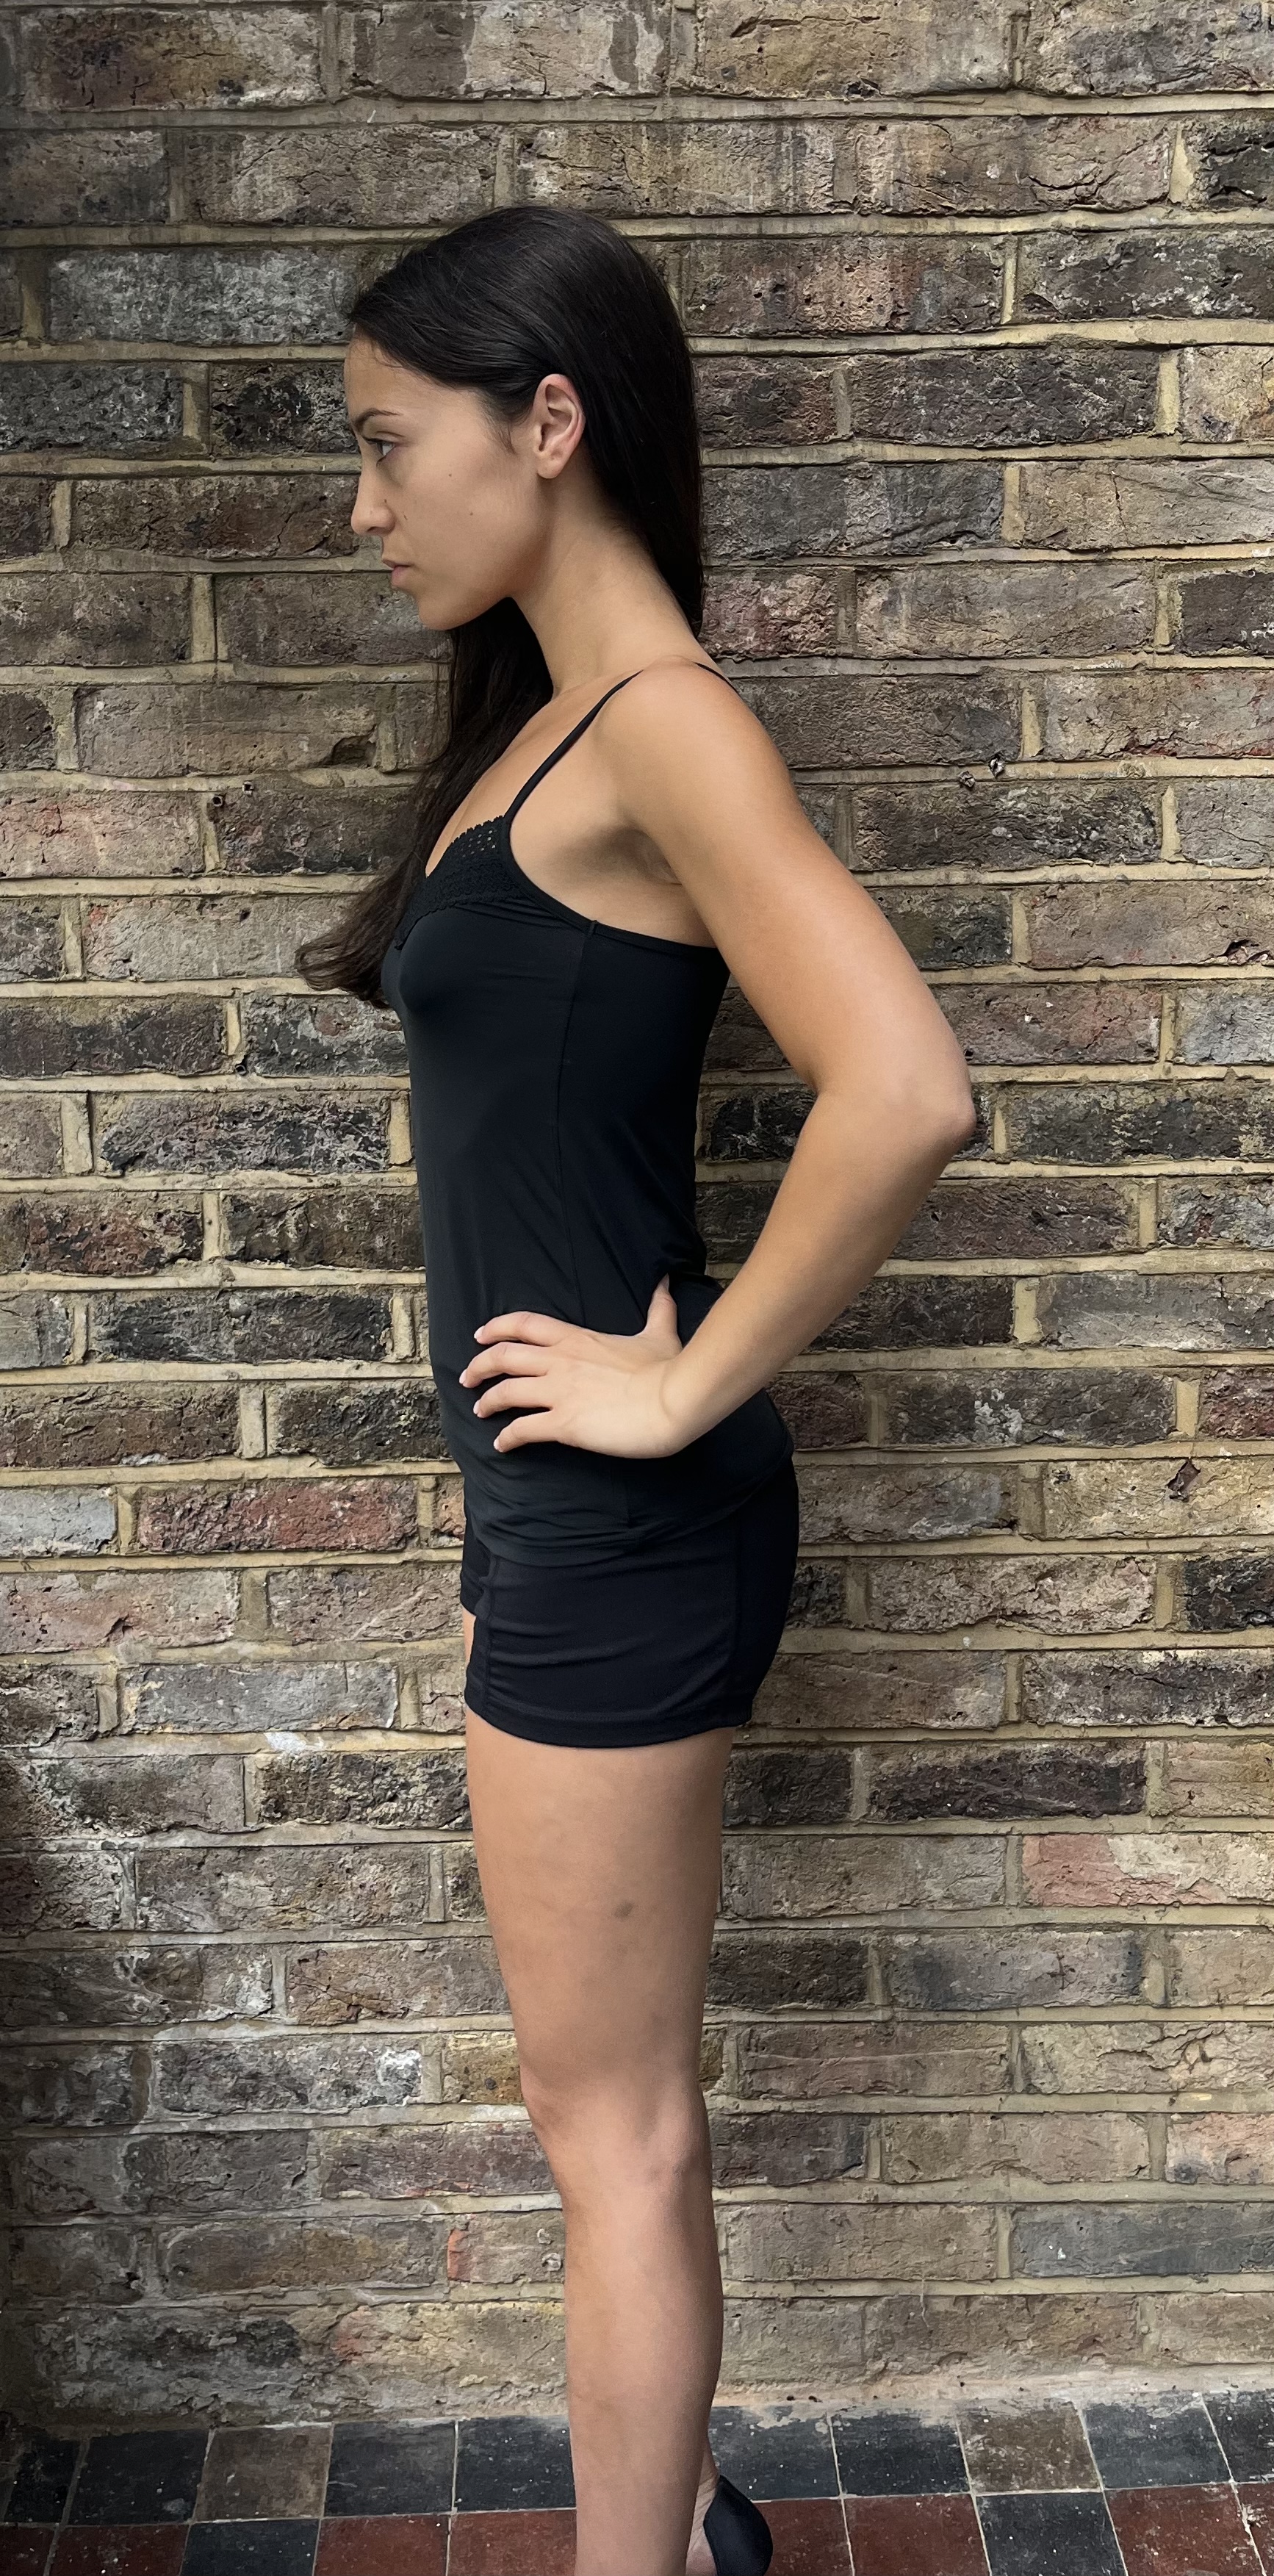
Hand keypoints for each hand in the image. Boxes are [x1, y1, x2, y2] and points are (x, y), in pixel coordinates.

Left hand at [457, 1274, 692, 1458]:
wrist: (674, 1400)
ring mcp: (559, 1392)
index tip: (480, 1335)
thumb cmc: (668, 1369)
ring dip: (487, 1402)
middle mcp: (560, 1361)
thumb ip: (658, 1308)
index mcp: (577, 1338)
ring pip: (506, 1392)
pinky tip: (502, 1444)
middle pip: (503, 1356)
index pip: (525, 1324)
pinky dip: (508, 1438)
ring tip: (480, 1410)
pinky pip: (523, 1430)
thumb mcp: (660, 1332)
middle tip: (468, 1377)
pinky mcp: (564, 1423)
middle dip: (479, 1366)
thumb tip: (665, 1281)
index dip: (497, 1328)